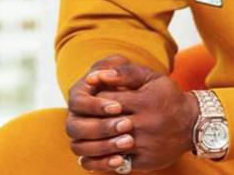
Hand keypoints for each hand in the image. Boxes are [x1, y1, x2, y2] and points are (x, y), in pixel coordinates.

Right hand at [66, 55, 138, 170]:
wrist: (159, 110)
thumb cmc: (144, 87)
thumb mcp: (139, 75)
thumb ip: (123, 70)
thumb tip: (100, 75)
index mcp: (82, 94)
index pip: (77, 101)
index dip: (95, 106)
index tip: (118, 107)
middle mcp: (77, 116)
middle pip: (74, 127)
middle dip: (100, 127)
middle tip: (127, 125)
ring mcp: (83, 137)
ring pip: (79, 147)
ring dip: (102, 146)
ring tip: (128, 142)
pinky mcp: (92, 153)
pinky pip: (88, 163)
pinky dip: (101, 163)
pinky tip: (120, 160)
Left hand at [95, 63, 200, 170]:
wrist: (194, 124)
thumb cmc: (168, 97)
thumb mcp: (152, 78)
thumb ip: (125, 73)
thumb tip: (96, 75)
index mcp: (144, 102)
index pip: (105, 101)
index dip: (95, 101)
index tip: (93, 100)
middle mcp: (145, 125)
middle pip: (104, 125)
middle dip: (92, 121)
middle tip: (87, 118)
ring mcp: (145, 145)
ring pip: (108, 147)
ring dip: (94, 142)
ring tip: (88, 135)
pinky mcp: (145, 162)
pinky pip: (116, 163)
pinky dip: (103, 159)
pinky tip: (97, 152)